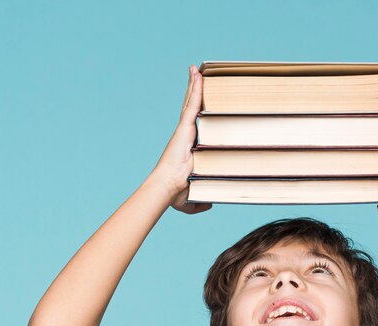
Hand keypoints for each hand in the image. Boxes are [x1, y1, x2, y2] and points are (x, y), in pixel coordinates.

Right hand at [151, 64, 212, 214]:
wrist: (168, 188)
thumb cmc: (175, 193)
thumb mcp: (191, 200)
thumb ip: (200, 202)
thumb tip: (209, 203)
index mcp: (186, 148)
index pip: (193, 128)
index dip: (194, 115)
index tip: (199, 105)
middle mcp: (184, 136)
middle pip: (189, 110)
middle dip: (192, 93)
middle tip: (197, 77)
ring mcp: (184, 130)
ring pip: (191, 103)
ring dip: (194, 86)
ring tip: (197, 70)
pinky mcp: (184, 127)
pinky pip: (192, 104)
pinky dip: (195, 89)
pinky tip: (198, 74)